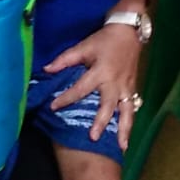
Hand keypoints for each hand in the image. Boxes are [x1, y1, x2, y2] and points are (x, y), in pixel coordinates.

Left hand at [44, 24, 143, 149]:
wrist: (129, 33)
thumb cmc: (104, 40)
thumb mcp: (84, 46)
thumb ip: (65, 59)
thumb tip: (47, 70)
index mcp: (101, 72)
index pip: (81, 89)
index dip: (66, 98)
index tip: (53, 107)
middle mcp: (115, 83)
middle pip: (108, 106)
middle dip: (101, 122)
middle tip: (93, 138)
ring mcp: (126, 88)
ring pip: (126, 112)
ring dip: (124, 130)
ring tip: (121, 147)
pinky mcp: (133, 89)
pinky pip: (132, 109)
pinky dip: (129, 123)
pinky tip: (126, 138)